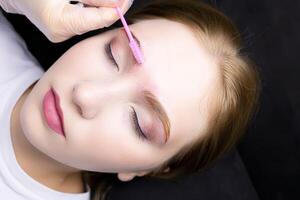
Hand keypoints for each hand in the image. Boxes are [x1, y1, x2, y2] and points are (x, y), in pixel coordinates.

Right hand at [0, 0, 133, 41]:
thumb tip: (119, 4)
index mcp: (59, 23)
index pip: (98, 19)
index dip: (116, 10)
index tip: (127, 1)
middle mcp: (60, 34)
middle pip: (96, 22)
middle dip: (112, 9)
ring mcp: (61, 35)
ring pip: (92, 22)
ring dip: (104, 9)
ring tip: (115, 1)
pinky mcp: (62, 31)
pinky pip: (84, 21)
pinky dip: (93, 12)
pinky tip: (99, 5)